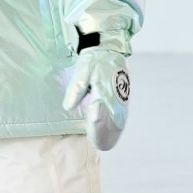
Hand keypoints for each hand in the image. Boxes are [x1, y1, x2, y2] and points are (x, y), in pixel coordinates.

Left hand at [62, 34, 131, 150]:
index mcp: (105, 92)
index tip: (91, 135)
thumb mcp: (82, 72)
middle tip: (98, 143)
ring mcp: (122, 98)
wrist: (107, 48)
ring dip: (112, 132)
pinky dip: (117, 125)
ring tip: (104, 142)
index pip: (101, 117)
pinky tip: (112, 129)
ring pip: (119, 121)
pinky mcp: (123, 97)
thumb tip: (68, 107)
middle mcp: (116, 98)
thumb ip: (76, 90)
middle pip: (113, 124)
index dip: (96, 129)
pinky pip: (122, 115)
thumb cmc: (93, 61)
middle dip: (104, 135)